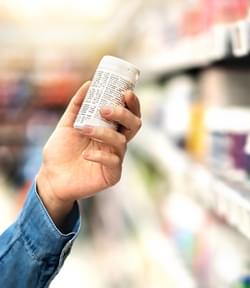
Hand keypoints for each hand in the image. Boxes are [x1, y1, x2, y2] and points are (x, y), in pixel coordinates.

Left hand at [36, 81, 141, 225]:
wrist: (51, 178)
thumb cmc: (61, 152)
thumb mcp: (67, 124)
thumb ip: (78, 105)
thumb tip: (90, 83)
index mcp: (110, 130)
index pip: (129, 115)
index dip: (132, 104)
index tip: (126, 92)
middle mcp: (116, 143)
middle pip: (134, 126)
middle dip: (123, 114)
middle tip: (105, 109)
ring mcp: (116, 159)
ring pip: (121, 142)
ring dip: (103, 132)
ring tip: (82, 128)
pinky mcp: (112, 175)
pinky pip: (113, 162)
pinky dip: (99, 155)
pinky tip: (85, 155)